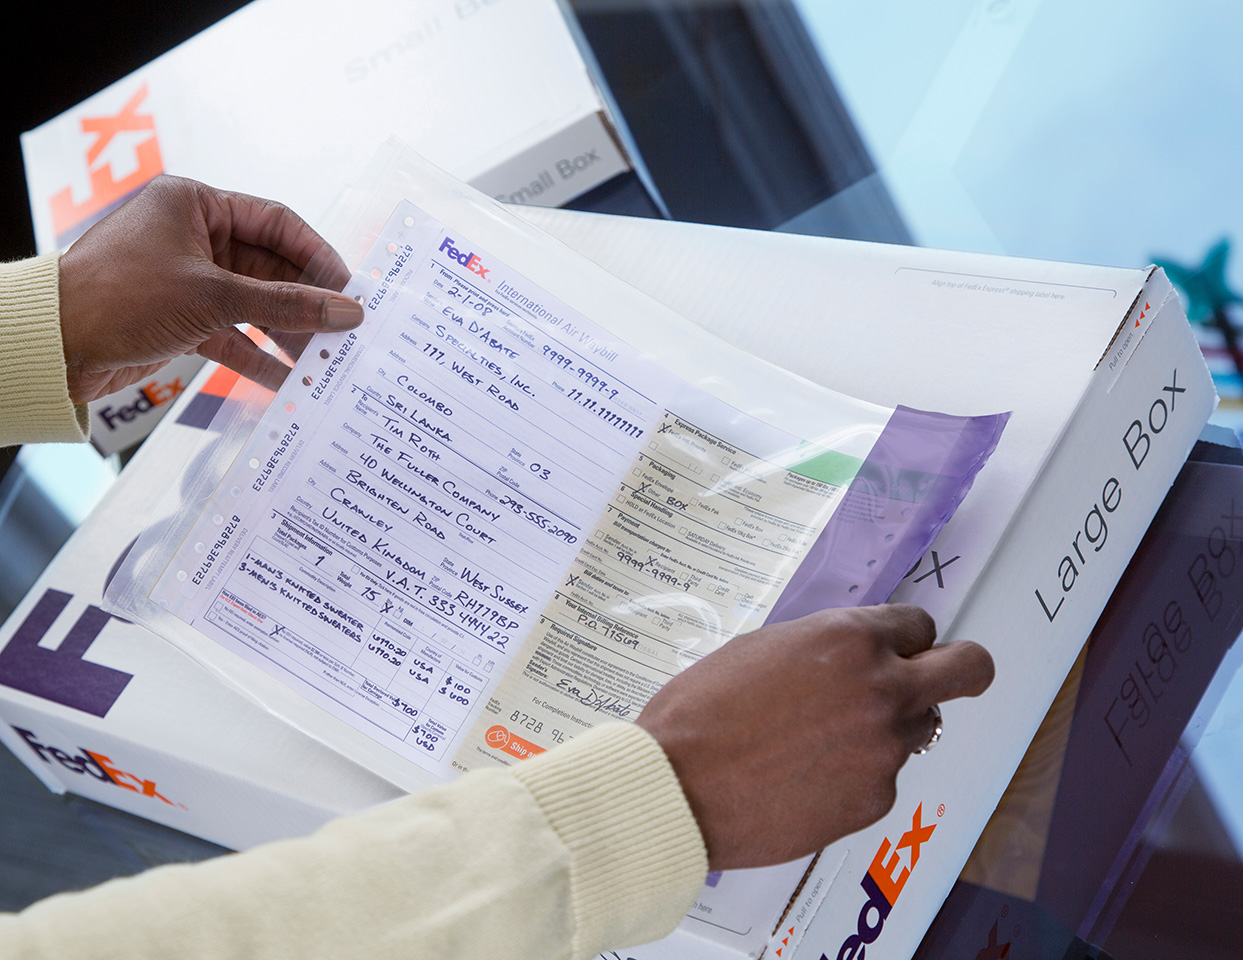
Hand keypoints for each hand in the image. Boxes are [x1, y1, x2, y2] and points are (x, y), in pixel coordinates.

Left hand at [58, 176, 363, 401]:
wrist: (53, 345)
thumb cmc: (117, 297)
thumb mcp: (213, 297)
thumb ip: (285, 305)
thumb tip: (345, 310)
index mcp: (195, 205)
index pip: (277, 222)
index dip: (317, 255)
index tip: (349, 288)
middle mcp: (192, 237)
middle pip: (270, 267)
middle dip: (306, 302)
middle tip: (344, 330)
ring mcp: (188, 280)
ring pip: (255, 304)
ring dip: (287, 333)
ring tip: (322, 360)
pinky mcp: (181, 319)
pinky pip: (233, 335)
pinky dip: (257, 356)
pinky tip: (285, 380)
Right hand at [636, 604, 992, 870]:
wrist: (677, 788)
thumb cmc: (700, 714)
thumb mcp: (763, 648)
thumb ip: (825, 649)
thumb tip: (852, 658)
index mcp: (848, 639)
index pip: (919, 625)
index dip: (903, 638)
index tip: (896, 649)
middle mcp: (881, 689)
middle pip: (969, 669)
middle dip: (963, 667)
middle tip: (948, 674)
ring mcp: (884, 748)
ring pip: (920, 728)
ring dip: (889, 728)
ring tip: (826, 740)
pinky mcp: (876, 800)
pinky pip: (883, 776)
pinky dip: (855, 774)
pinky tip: (805, 776)